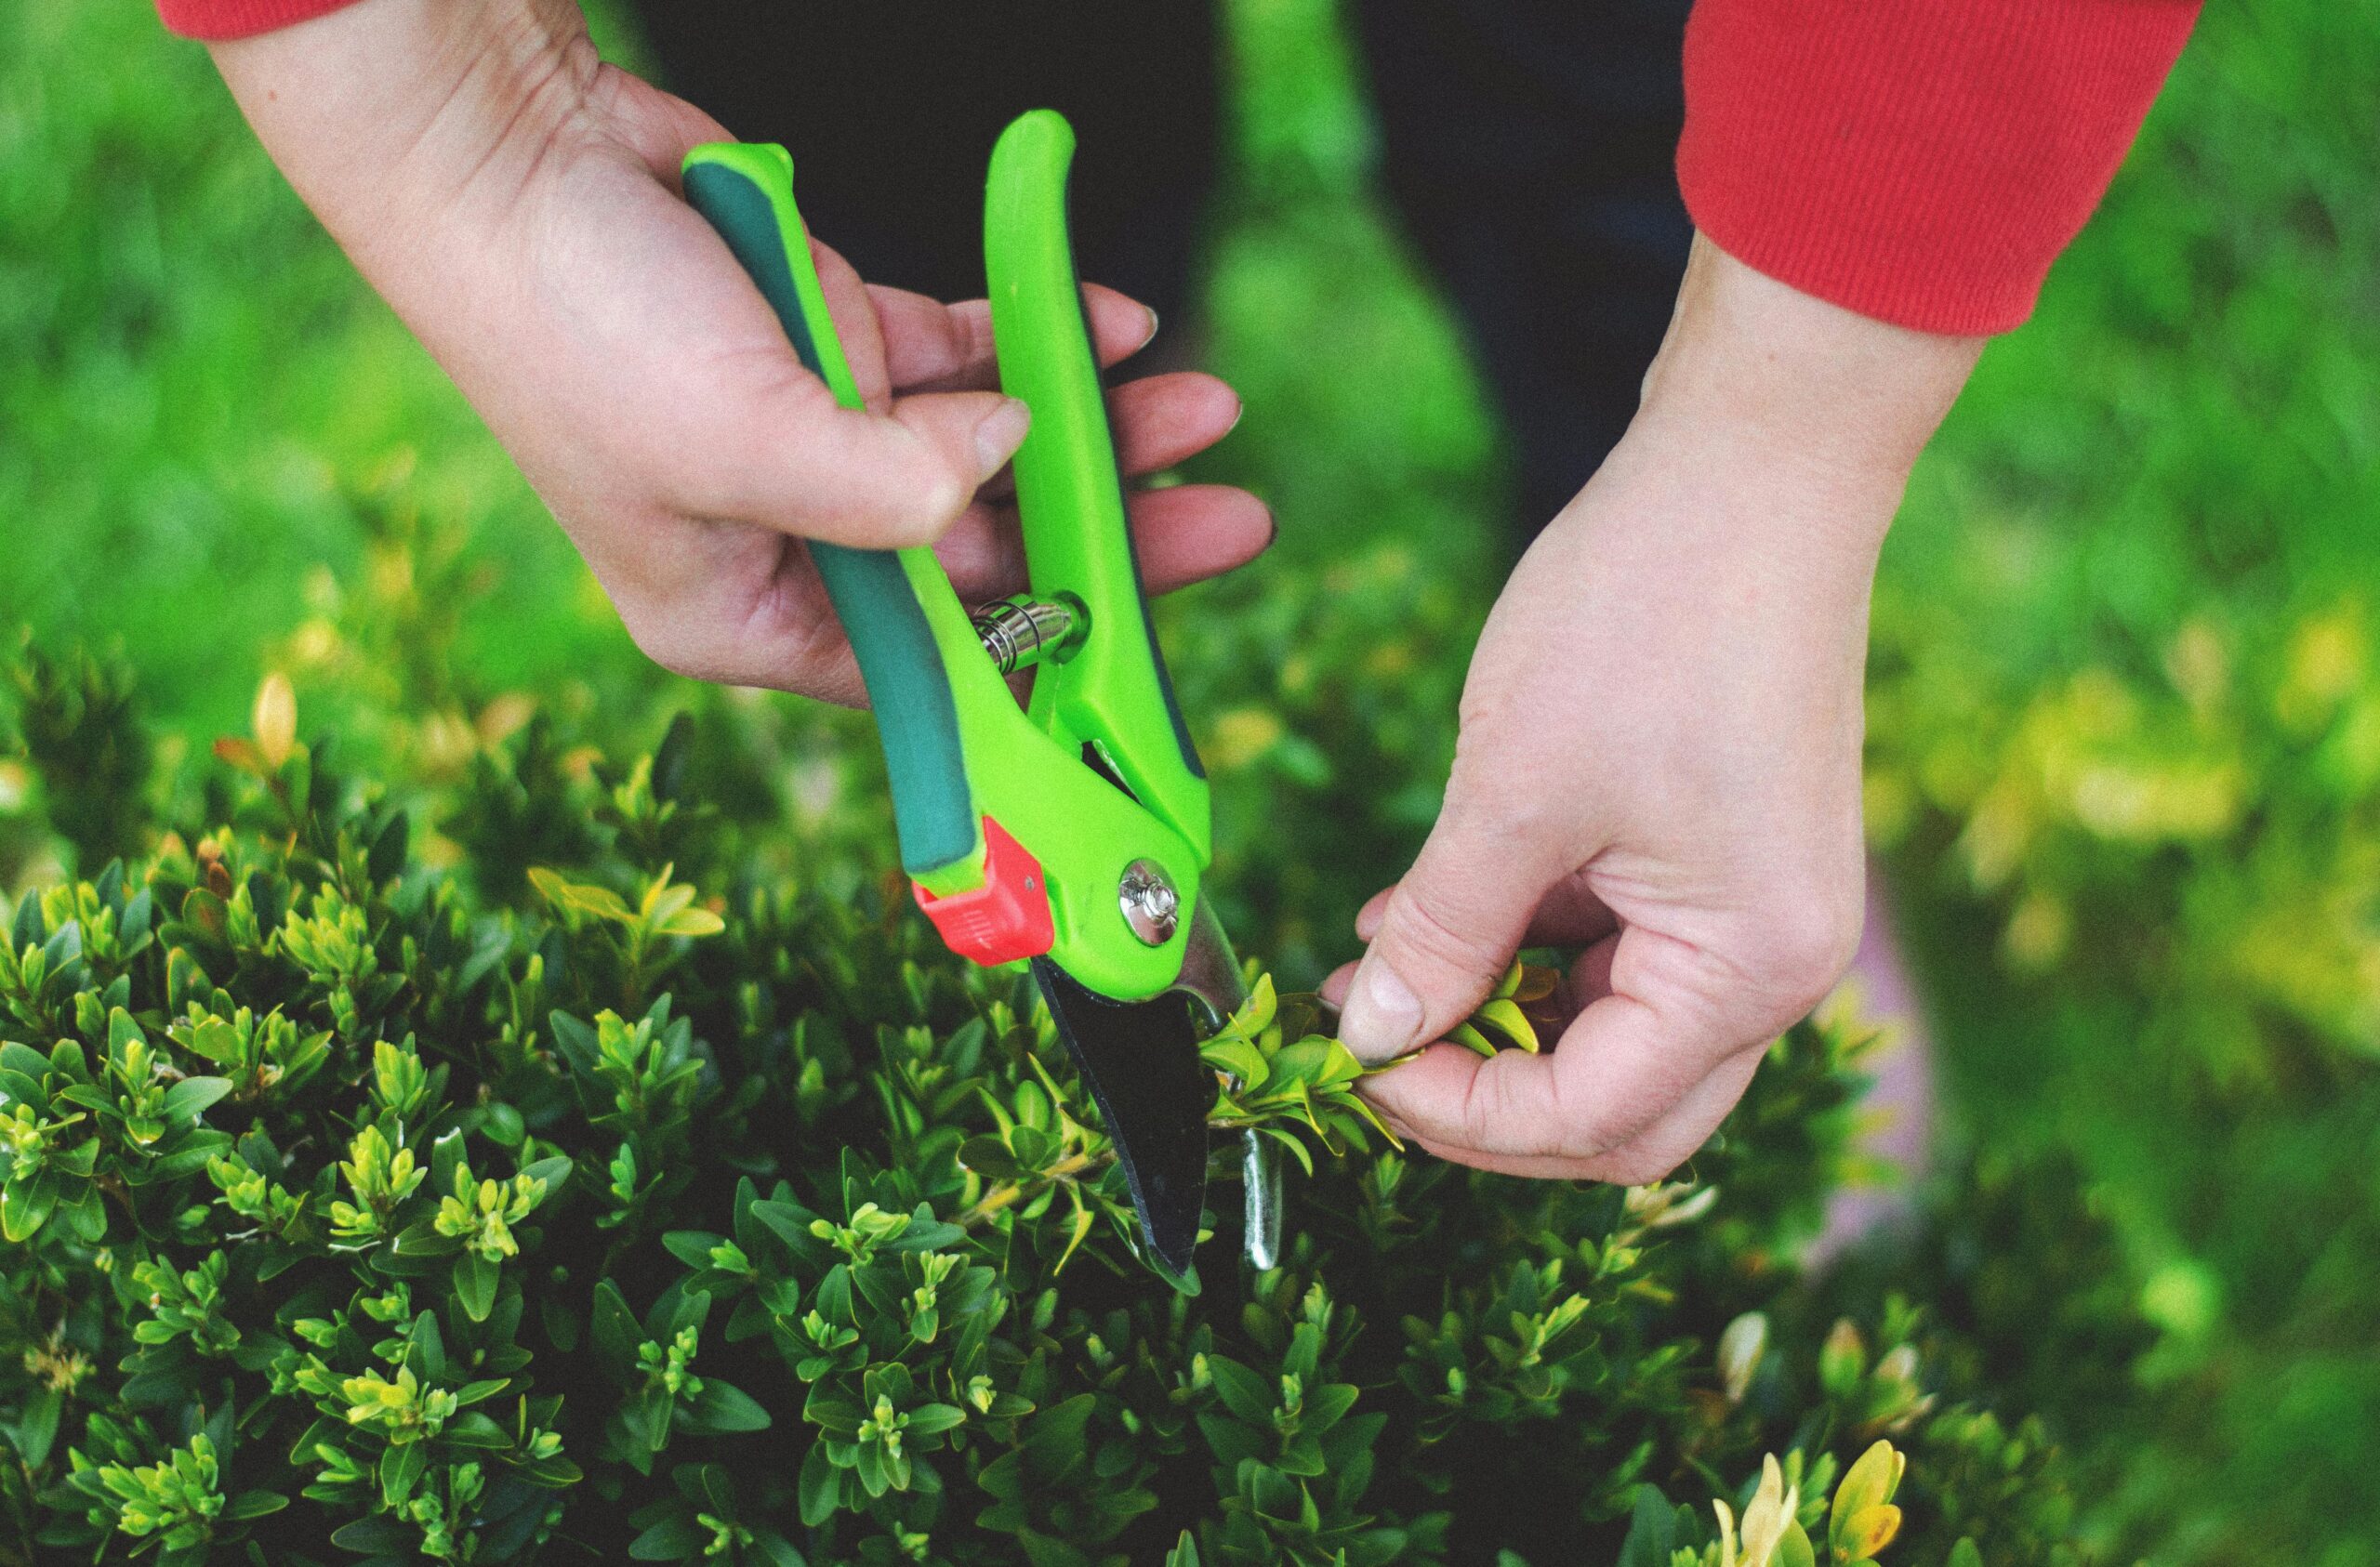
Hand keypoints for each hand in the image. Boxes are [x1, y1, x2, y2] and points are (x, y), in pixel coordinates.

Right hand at [206, 0, 1268, 703]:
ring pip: (990, 448)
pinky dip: (1032, 338)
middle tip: (1229, 516)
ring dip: (1093, 425)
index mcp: (749, 614)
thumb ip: (887, 489)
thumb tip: (1001, 472)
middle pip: (984, 558)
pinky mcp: (833, 341)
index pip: (930, 667)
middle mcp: (791, 541)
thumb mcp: (738, 439)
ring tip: (1201, 404)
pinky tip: (1115, 327)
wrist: (508, 157)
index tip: (1156, 651)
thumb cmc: (577, 324)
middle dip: (1104, 529)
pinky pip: (963, 354)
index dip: (1049, 658)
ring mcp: (819, 435)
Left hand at [1326, 238, 1981, 1182]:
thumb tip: (1371, 1033)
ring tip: (1372, 961)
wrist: (1754, 466)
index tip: (1353, 1063)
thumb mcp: (1512, 791)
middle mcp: (1778, 965)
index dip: (1458, 1113)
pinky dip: (1528, 947)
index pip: (1590, 1119)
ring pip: (1612, 1031)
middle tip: (1374, 1047)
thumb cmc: (1646, 614)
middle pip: (1619, 1107)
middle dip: (1487, 1094)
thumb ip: (1441, 931)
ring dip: (1496, 1016)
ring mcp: (1760, 912)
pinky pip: (1622, 950)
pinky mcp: (1730, 860)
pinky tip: (1430, 910)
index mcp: (1748, 970)